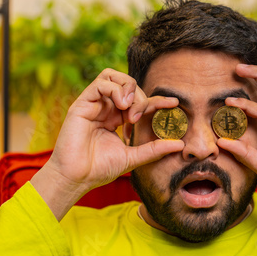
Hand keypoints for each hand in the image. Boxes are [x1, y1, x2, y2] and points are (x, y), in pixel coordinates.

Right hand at [31, 69, 183, 219]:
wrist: (76, 178)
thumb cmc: (99, 169)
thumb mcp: (133, 157)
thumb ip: (155, 149)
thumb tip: (180, 144)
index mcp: (117, 118)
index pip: (140, 101)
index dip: (157, 100)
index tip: (174, 103)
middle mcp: (106, 108)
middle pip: (129, 86)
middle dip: (141, 98)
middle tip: (138, 118)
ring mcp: (94, 105)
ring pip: (114, 77)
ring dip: (128, 87)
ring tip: (130, 108)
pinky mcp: (82, 104)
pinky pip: (101, 83)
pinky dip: (115, 89)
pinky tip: (121, 105)